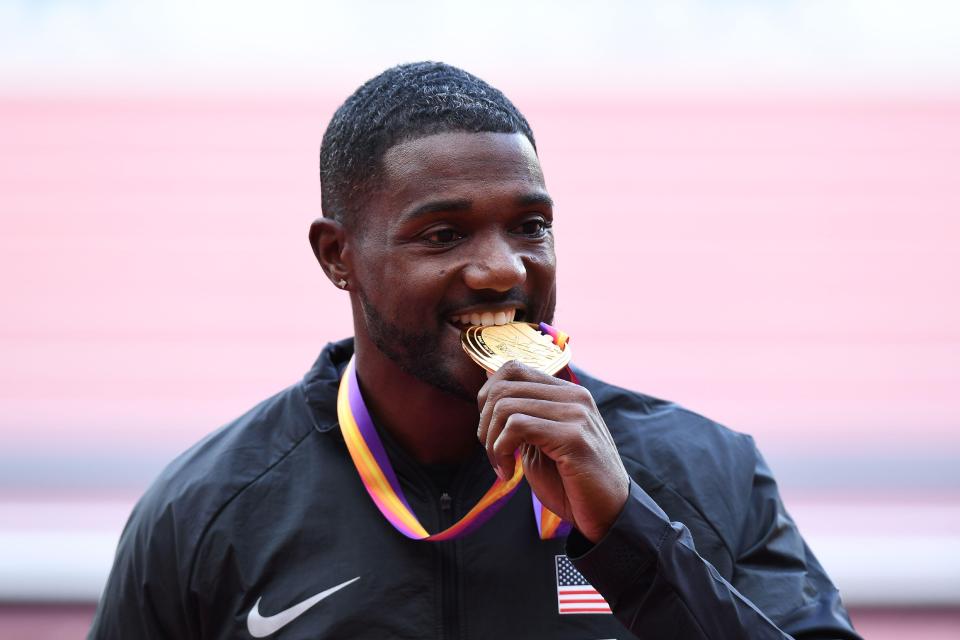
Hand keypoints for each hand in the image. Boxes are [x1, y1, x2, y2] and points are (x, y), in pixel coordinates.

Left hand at [477, 361, 629, 542]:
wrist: (607, 515)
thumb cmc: (571, 483)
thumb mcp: (540, 442)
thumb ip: (521, 418)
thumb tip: (487, 392)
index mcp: (567, 393)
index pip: (513, 368)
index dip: (488, 396)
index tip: (489, 429)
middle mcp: (574, 396)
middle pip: (504, 385)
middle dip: (484, 422)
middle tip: (491, 452)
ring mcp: (576, 414)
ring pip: (506, 406)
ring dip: (491, 441)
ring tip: (501, 465)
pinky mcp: (573, 437)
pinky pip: (517, 426)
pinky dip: (501, 450)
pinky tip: (509, 472)